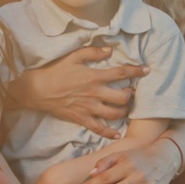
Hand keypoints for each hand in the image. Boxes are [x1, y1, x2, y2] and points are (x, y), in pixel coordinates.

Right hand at [10, 45, 146, 138]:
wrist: (37, 90)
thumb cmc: (55, 71)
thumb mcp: (73, 57)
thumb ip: (92, 53)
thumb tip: (109, 50)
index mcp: (94, 76)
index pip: (120, 73)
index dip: (136, 71)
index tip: (146, 70)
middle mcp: (95, 93)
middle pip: (122, 97)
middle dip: (131, 95)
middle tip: (131, 92)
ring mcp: (89, 108)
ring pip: (114, 114)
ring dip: (124, 112)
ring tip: (125, 108)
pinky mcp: (82, 118)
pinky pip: (99, 129)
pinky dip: (110, 133)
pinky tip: (117, 133)